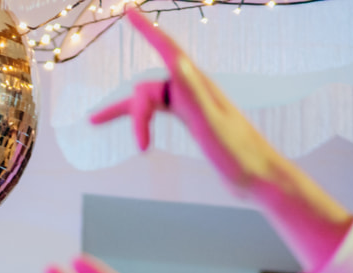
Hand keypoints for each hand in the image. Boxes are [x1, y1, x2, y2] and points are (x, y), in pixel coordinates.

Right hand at [90, 9, 351, 268]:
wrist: (258, 176)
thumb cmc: (237, 153)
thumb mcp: (211, 123)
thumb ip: (194, 91)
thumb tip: (177, 60)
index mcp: (197, 87)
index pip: (167, 49)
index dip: (146, 29)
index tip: (128, 11)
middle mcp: (194, 91)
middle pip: (148, 89)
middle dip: (132, 113)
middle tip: (135, 144)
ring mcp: (193, 106)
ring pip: (150, 101)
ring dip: (129, 116)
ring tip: (94, 123)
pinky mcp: (193, 121)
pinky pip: (160, 111)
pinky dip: (143, 120)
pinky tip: (138, 134)